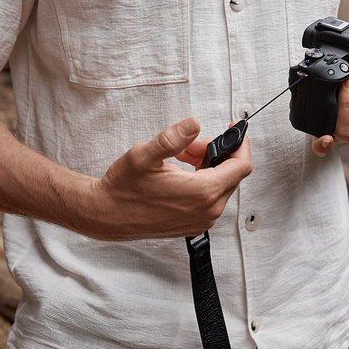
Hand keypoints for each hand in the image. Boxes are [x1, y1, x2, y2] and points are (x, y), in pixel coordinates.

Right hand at [84, 117, 251, 238]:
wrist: (107, 215)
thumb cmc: (123, 189)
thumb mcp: (145, 155)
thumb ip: (172, 138)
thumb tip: (193, 124)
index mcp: (201, 193)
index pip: (241, 166)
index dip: (240, 145)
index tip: (234, 133)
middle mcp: (207, 210)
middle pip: (231, 174)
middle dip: (216, 154)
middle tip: (189, 145)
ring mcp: (202, 220)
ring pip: (221, 186)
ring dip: (207, 167)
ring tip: (180, 158)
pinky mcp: (194, 224)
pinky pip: (210, 199)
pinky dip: (202, 182)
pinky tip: (180, 174)